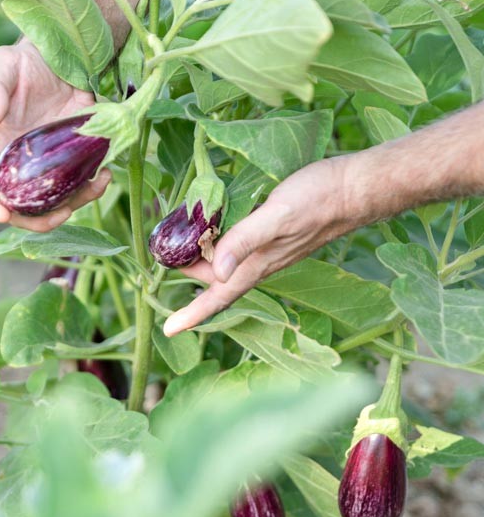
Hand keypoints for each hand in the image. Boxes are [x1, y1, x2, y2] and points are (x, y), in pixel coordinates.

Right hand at [0, 41, 111, 232]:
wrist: (60, 58)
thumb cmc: (23, 63)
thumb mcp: (3, 65)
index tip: (0, 214)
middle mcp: (17, 166)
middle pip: (17, 209)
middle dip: (35, 221)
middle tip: (59, 215)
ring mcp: (45, 168)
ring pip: (52, 204)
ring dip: (72, 206)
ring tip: (94, 187)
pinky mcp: (71, 161)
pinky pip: (79, 186)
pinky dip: (92, 187)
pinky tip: (105, 174)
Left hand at [163, 155, 369, 334]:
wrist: (356, 187)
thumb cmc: (319, 199)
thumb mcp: (277, 216)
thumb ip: (245, 241)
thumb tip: (216, 272)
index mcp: (256, 265)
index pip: (218, 297)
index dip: (192, 314)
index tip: (168, 329)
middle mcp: (258, 262)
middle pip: (212, 276)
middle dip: (184, 268)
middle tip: (160, 247)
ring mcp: (266, 248)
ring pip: (223, 258)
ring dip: (198, 250)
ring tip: (175, 232)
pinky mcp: (272, 231)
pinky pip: (236, 241)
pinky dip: (216, 234)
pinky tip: (209, 219)